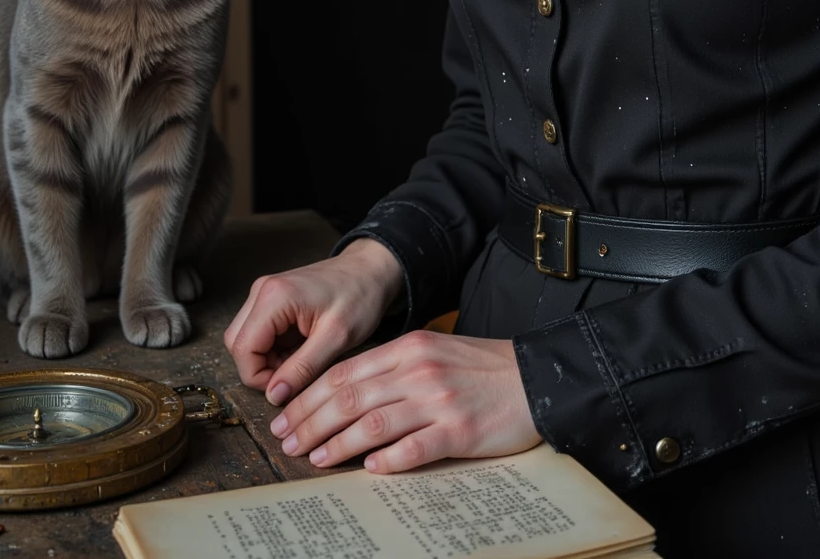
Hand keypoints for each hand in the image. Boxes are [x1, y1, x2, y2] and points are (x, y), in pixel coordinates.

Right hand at [223, 239, 404, 406]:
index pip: (243, 349)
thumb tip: (274, 395)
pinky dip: (273, 349)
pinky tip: (300, 349)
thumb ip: (302, 368)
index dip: (259, 377)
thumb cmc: (360, 297)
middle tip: (294, 375)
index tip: (286, 387)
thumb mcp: (336, 338)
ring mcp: (265, 293)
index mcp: (274, 297)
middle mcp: (261, 291)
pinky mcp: (272, 299)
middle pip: (238, 344)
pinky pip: (259, 332)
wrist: (371, 270)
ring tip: (301, 361)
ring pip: (246, 339)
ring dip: (267, 360)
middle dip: (261, 369)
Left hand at [267, 328, 543, 472]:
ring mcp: (438, 400)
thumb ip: (394, 369)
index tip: (287, 416)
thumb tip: (347, 396)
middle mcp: (418, 371)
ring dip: (338, 444)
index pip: (345, 372)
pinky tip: (368, 470)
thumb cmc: (481, 368)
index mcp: (409, 348)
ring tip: (315, 459)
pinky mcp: (459, 430)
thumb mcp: (433, 352)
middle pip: (349, 397)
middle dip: (311, 421)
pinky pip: (414, 447)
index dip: (309, 396)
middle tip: (286, 442)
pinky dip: (387, 460)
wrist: (533, 377)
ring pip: (373, 423)